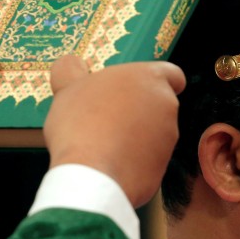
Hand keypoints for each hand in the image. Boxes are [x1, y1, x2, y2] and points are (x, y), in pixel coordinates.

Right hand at [45, 56, 184, 206]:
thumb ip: (71, 69)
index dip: (158, 80)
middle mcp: (167, 106)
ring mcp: (169, 138)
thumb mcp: (67, 87)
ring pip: (155, 133)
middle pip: (158, 104)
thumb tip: (71, 62)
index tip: (139, 89)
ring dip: (135, 135)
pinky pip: (148, 159)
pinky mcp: (163, 167)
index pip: (172, 74)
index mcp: (150, 79)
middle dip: (138, 110)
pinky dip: (133, 160)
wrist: (92, 176)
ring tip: (102, 142)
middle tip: (106, 116)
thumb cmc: (80, 124)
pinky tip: (109, 163)